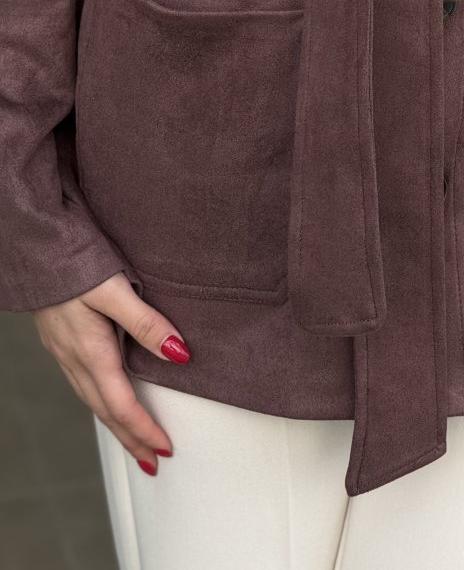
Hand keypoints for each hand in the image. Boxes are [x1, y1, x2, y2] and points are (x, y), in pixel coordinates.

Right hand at [31, 272, 190, 474]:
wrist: (36, 249)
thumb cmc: (74, 264)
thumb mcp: (115, 291)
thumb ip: (146, 322)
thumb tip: (179, 354)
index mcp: (90, 352)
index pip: (122, 405)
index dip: (144, 430)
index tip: (165, 448)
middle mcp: (75, 360)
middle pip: (106, 413)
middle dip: (130, 439)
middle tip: (152, 461)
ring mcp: (65, 353)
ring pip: (92, 401)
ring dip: (115, 425)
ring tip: (134, 441)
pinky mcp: (62, 342)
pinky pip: (84, 385)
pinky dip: (101, 403)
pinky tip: (107, 400)